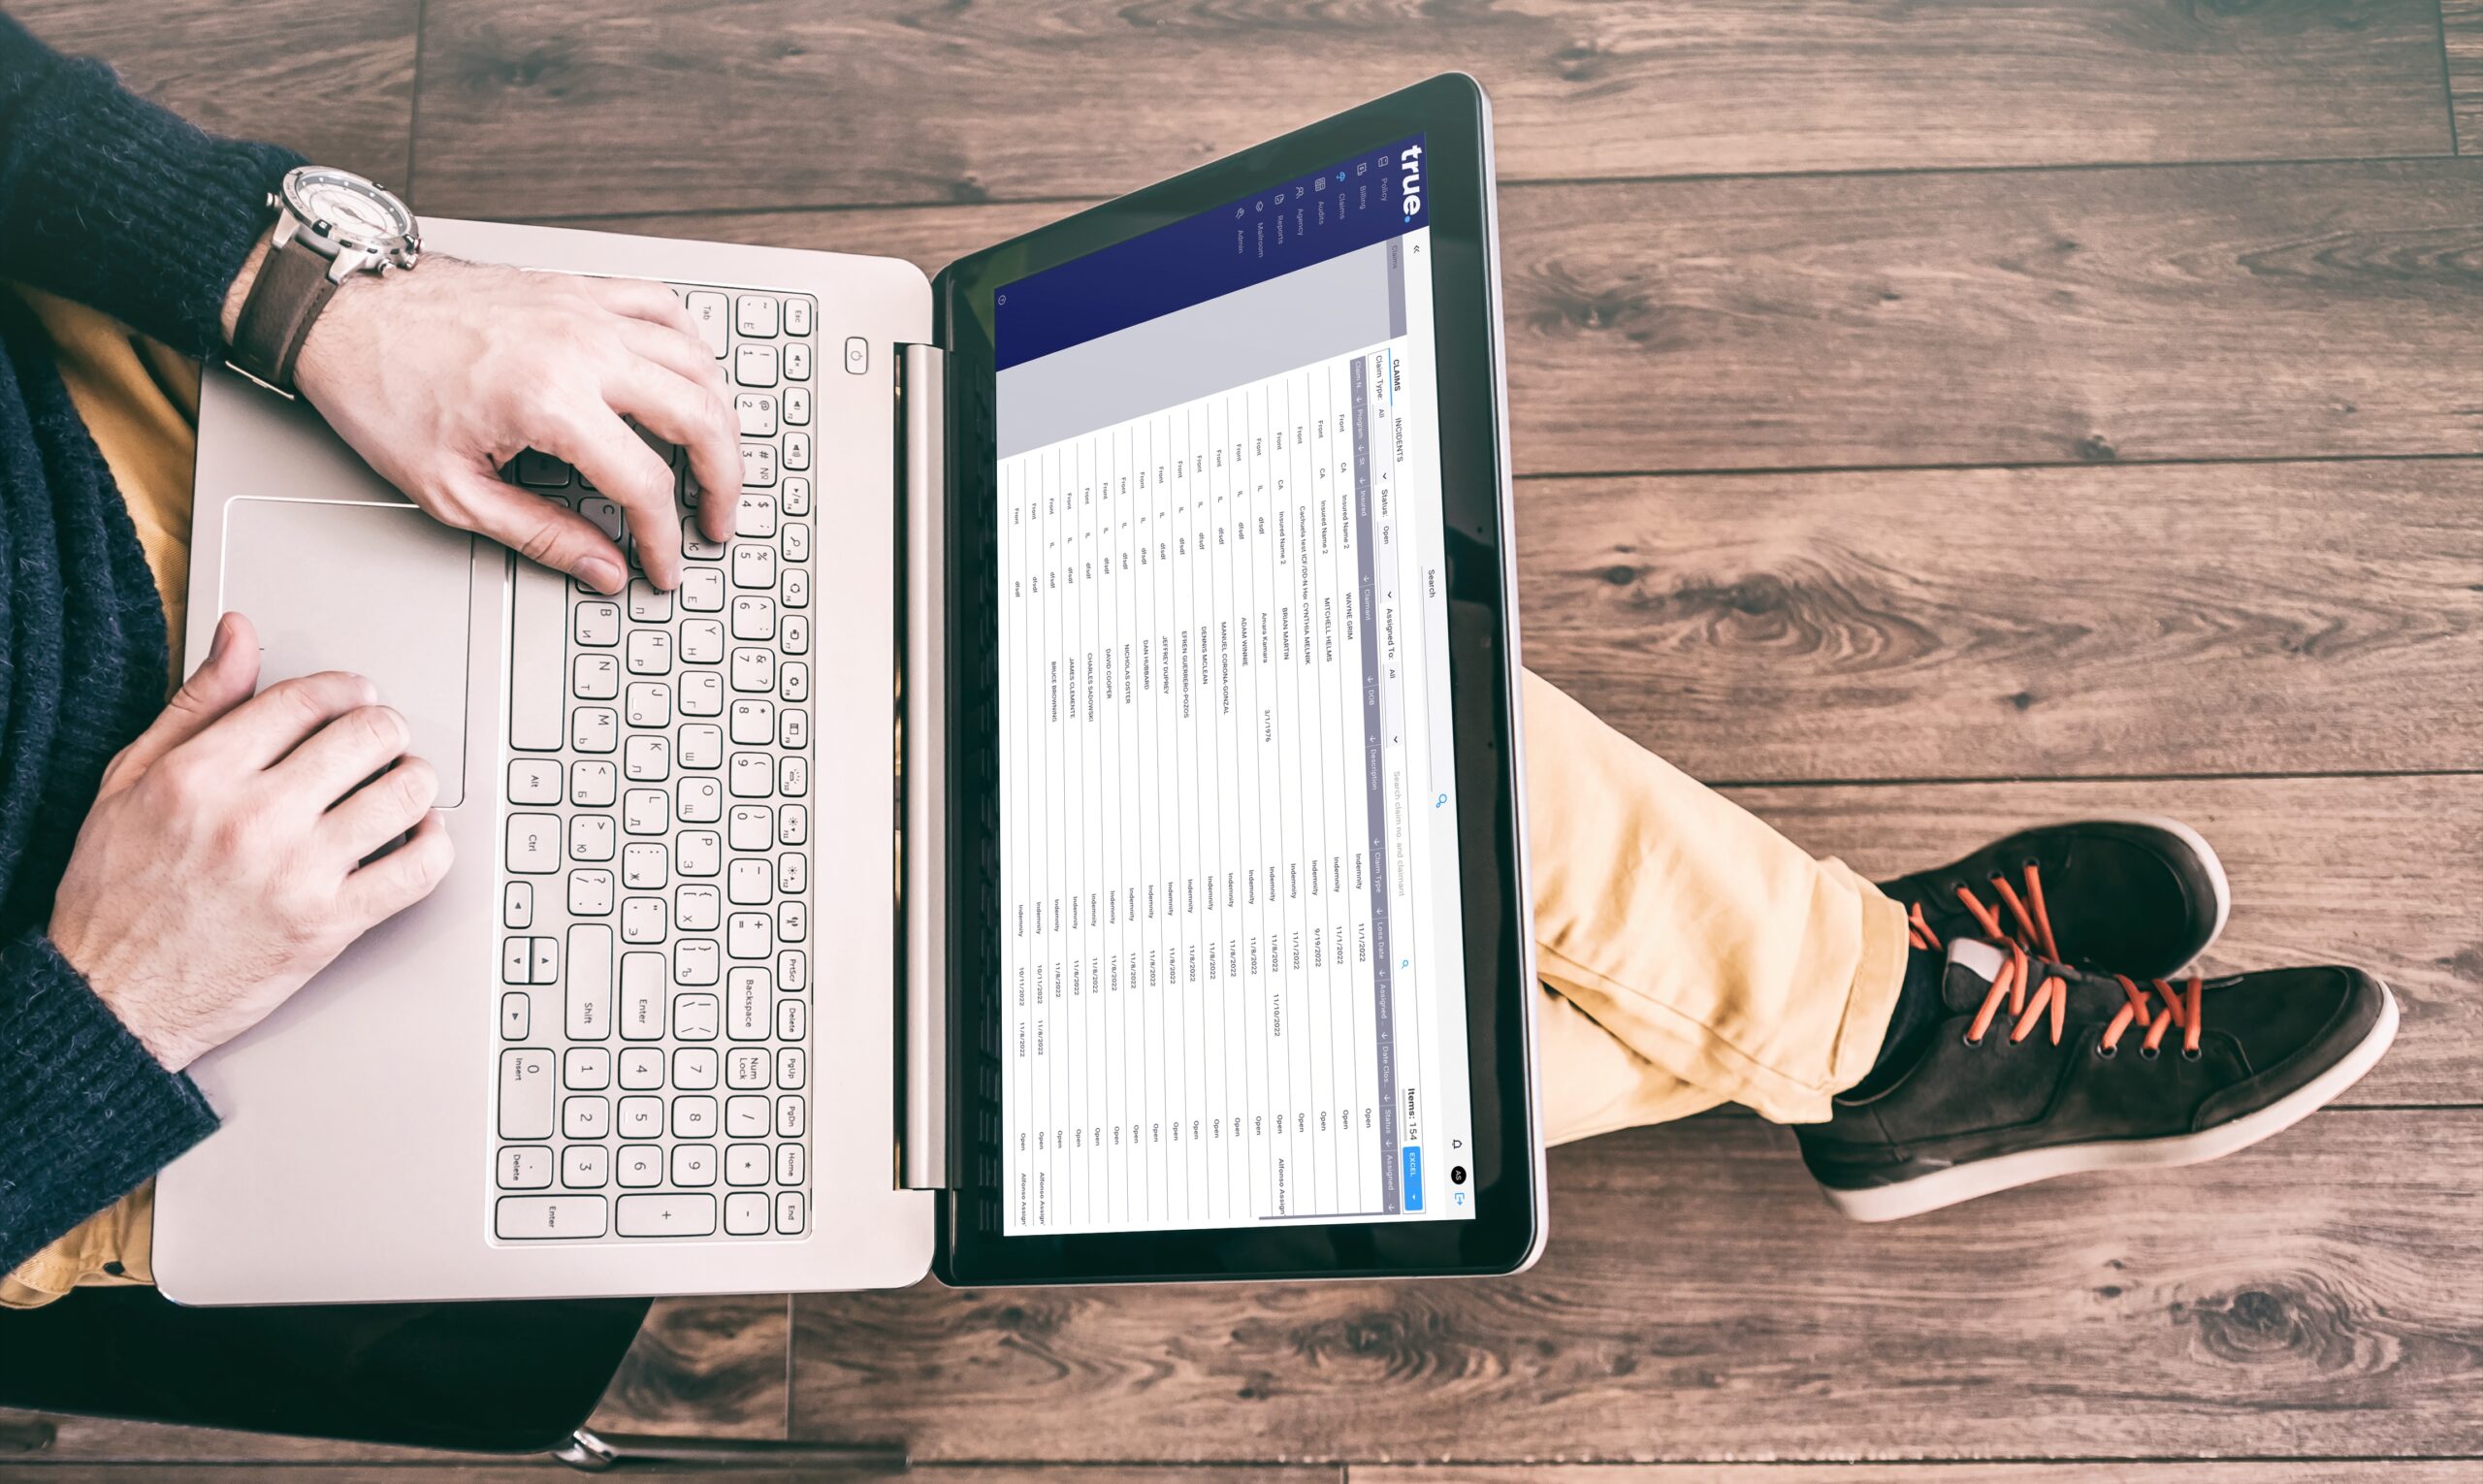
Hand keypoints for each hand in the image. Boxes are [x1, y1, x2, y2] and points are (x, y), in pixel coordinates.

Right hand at [49, 613, 453, 1071]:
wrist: (112, 996)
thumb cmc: (116, 893)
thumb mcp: (132, 781)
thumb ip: (196, 704)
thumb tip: (240, 636)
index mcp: (201, 775)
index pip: (307, 699)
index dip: (346, 688)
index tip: (356, 695)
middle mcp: (254, 818)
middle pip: (367, 736)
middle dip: (385, 729)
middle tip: (381, 740)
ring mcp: (298, 873)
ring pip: (404, 793)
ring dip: (414, 781)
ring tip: (399, 784)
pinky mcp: (330, 925)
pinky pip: (418, 869)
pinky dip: (433, 844)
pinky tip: (418, 836)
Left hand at [236, 248, 739, 593]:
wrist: (341, 312)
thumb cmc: (381, 390)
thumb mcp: (450, 491)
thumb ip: (540, 535)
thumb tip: (603, 568)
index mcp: (548, 402)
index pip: (647, 484)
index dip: (665, 539)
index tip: (663, 566)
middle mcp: (581, 348)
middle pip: (700, 416)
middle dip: (724, 481)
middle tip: (717, 520)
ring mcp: (584, 311)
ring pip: (698, 360)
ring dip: (719, 417)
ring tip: (715, 460)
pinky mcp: (577, 289)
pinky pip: (665, 307)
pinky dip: (693, 345)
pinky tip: (691, 377)